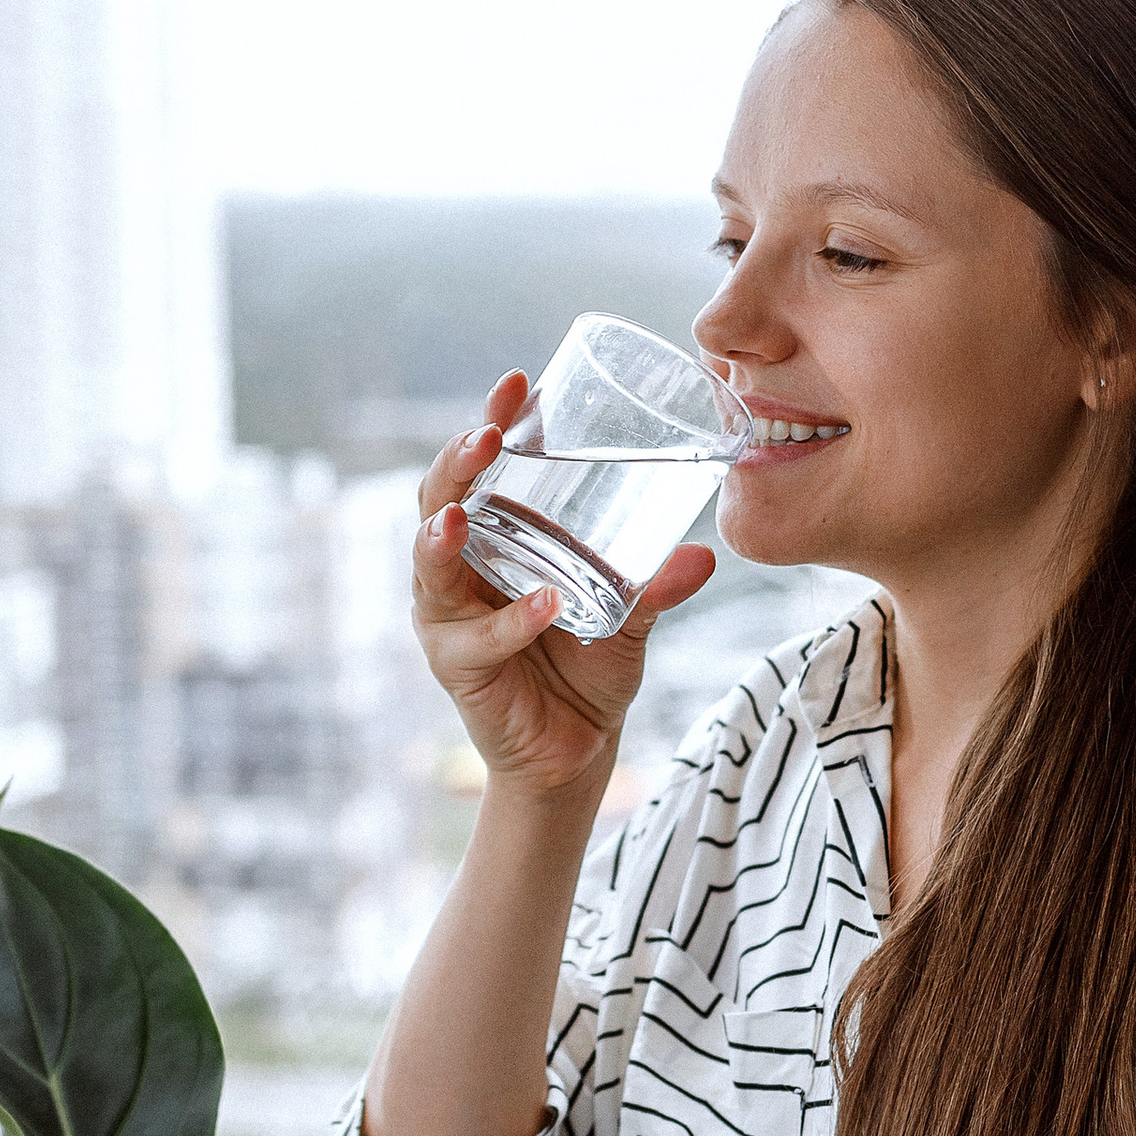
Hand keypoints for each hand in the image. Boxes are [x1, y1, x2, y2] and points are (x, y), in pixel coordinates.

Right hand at [411, 374, 714, 808]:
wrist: (576, 752)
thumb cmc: (589, 670)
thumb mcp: (630, 618)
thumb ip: (657, 587)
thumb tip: (704, 555)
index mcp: (494, 541)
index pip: (476, 471)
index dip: (489, 424)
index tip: (517, 383)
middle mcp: (460, 573)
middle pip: (436, 504)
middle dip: (454, 466)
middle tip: (485, 436)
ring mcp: (450, 621)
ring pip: (431, 569)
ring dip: (445, 537)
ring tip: (463, 515)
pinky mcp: (459, 669)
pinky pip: (479, 641)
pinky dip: (511, 621)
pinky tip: (546, 603)